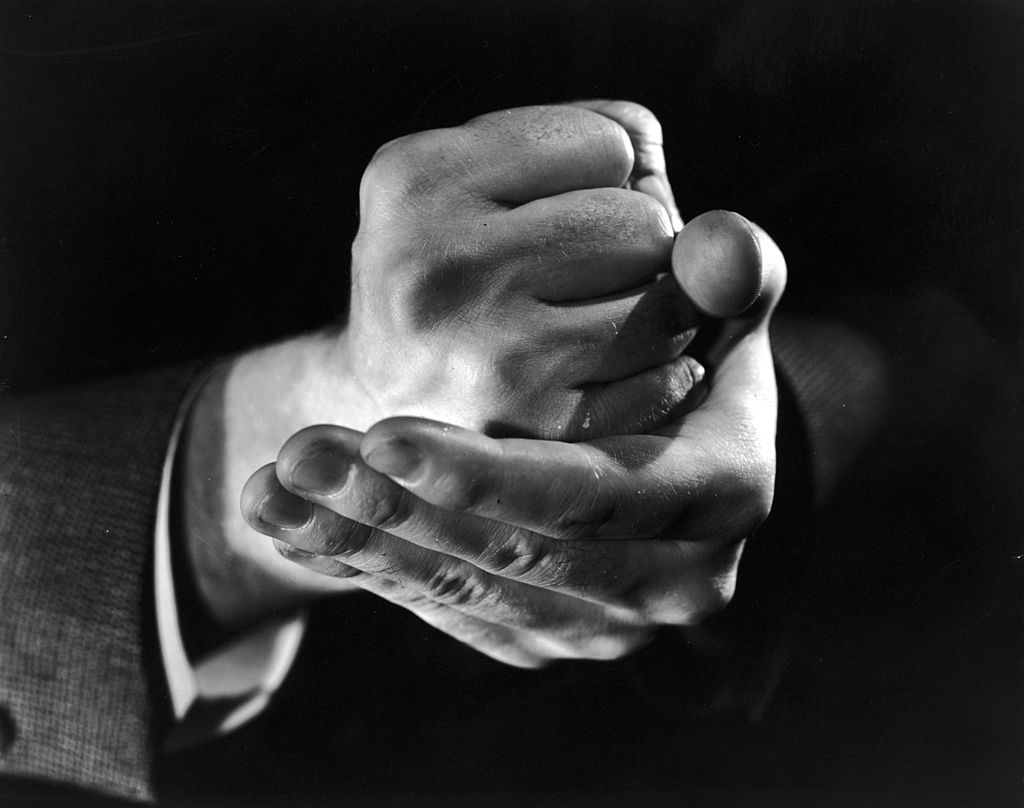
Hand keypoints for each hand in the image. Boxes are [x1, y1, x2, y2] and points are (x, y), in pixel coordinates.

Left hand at [180, 100, 702, 627]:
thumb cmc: (689, 347)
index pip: (600, 494)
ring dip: (365, 543)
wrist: (666, 434)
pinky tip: (292, 525)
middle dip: (401, 513)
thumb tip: (717, 241)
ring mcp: (610, 618)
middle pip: (521, 554)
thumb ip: (730, 268)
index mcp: (726, 492)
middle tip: (299, 457)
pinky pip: (451, 609)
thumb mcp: (717, 303)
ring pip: (473, 589)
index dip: (495, 473)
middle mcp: (678, 577)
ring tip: (274, 487)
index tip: (385, 433)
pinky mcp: (549, 634)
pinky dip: (369, 568)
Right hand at [340, 101, 701, 439]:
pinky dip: (659, 375)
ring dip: (653, 311)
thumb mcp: (488, 179)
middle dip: (632, 245)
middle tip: (569, 279)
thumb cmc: (460, 273)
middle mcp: (437, 266)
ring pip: (667, 302)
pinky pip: (664, 379)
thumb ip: (613, 144)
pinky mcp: (533, 432)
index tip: (543, 215)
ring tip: (586, 325)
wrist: (382, 403)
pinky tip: (604, 378)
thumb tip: (725, 241)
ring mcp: (485, 354)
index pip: (611, 143)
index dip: (600, 179)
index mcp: (416, 180)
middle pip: (645, 222)